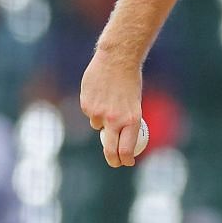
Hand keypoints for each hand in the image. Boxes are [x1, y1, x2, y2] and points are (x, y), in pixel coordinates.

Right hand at [80, 49, 144, 166]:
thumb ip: (126, 122)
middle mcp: (114, 119)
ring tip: (109, 101)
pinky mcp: (86, 105)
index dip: (125, 160)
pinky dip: (94, 108)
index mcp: (131, 120)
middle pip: (110, 149)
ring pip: (98, 126)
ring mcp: (99, 113)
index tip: (126, 162)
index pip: (126, 150)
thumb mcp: (134, 104)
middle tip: (115, 161)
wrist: (117, 60)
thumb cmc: (129, 82)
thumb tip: (121, 141)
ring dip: (102, 120)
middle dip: (112, 159)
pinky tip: (100, 94)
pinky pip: (90, 113)